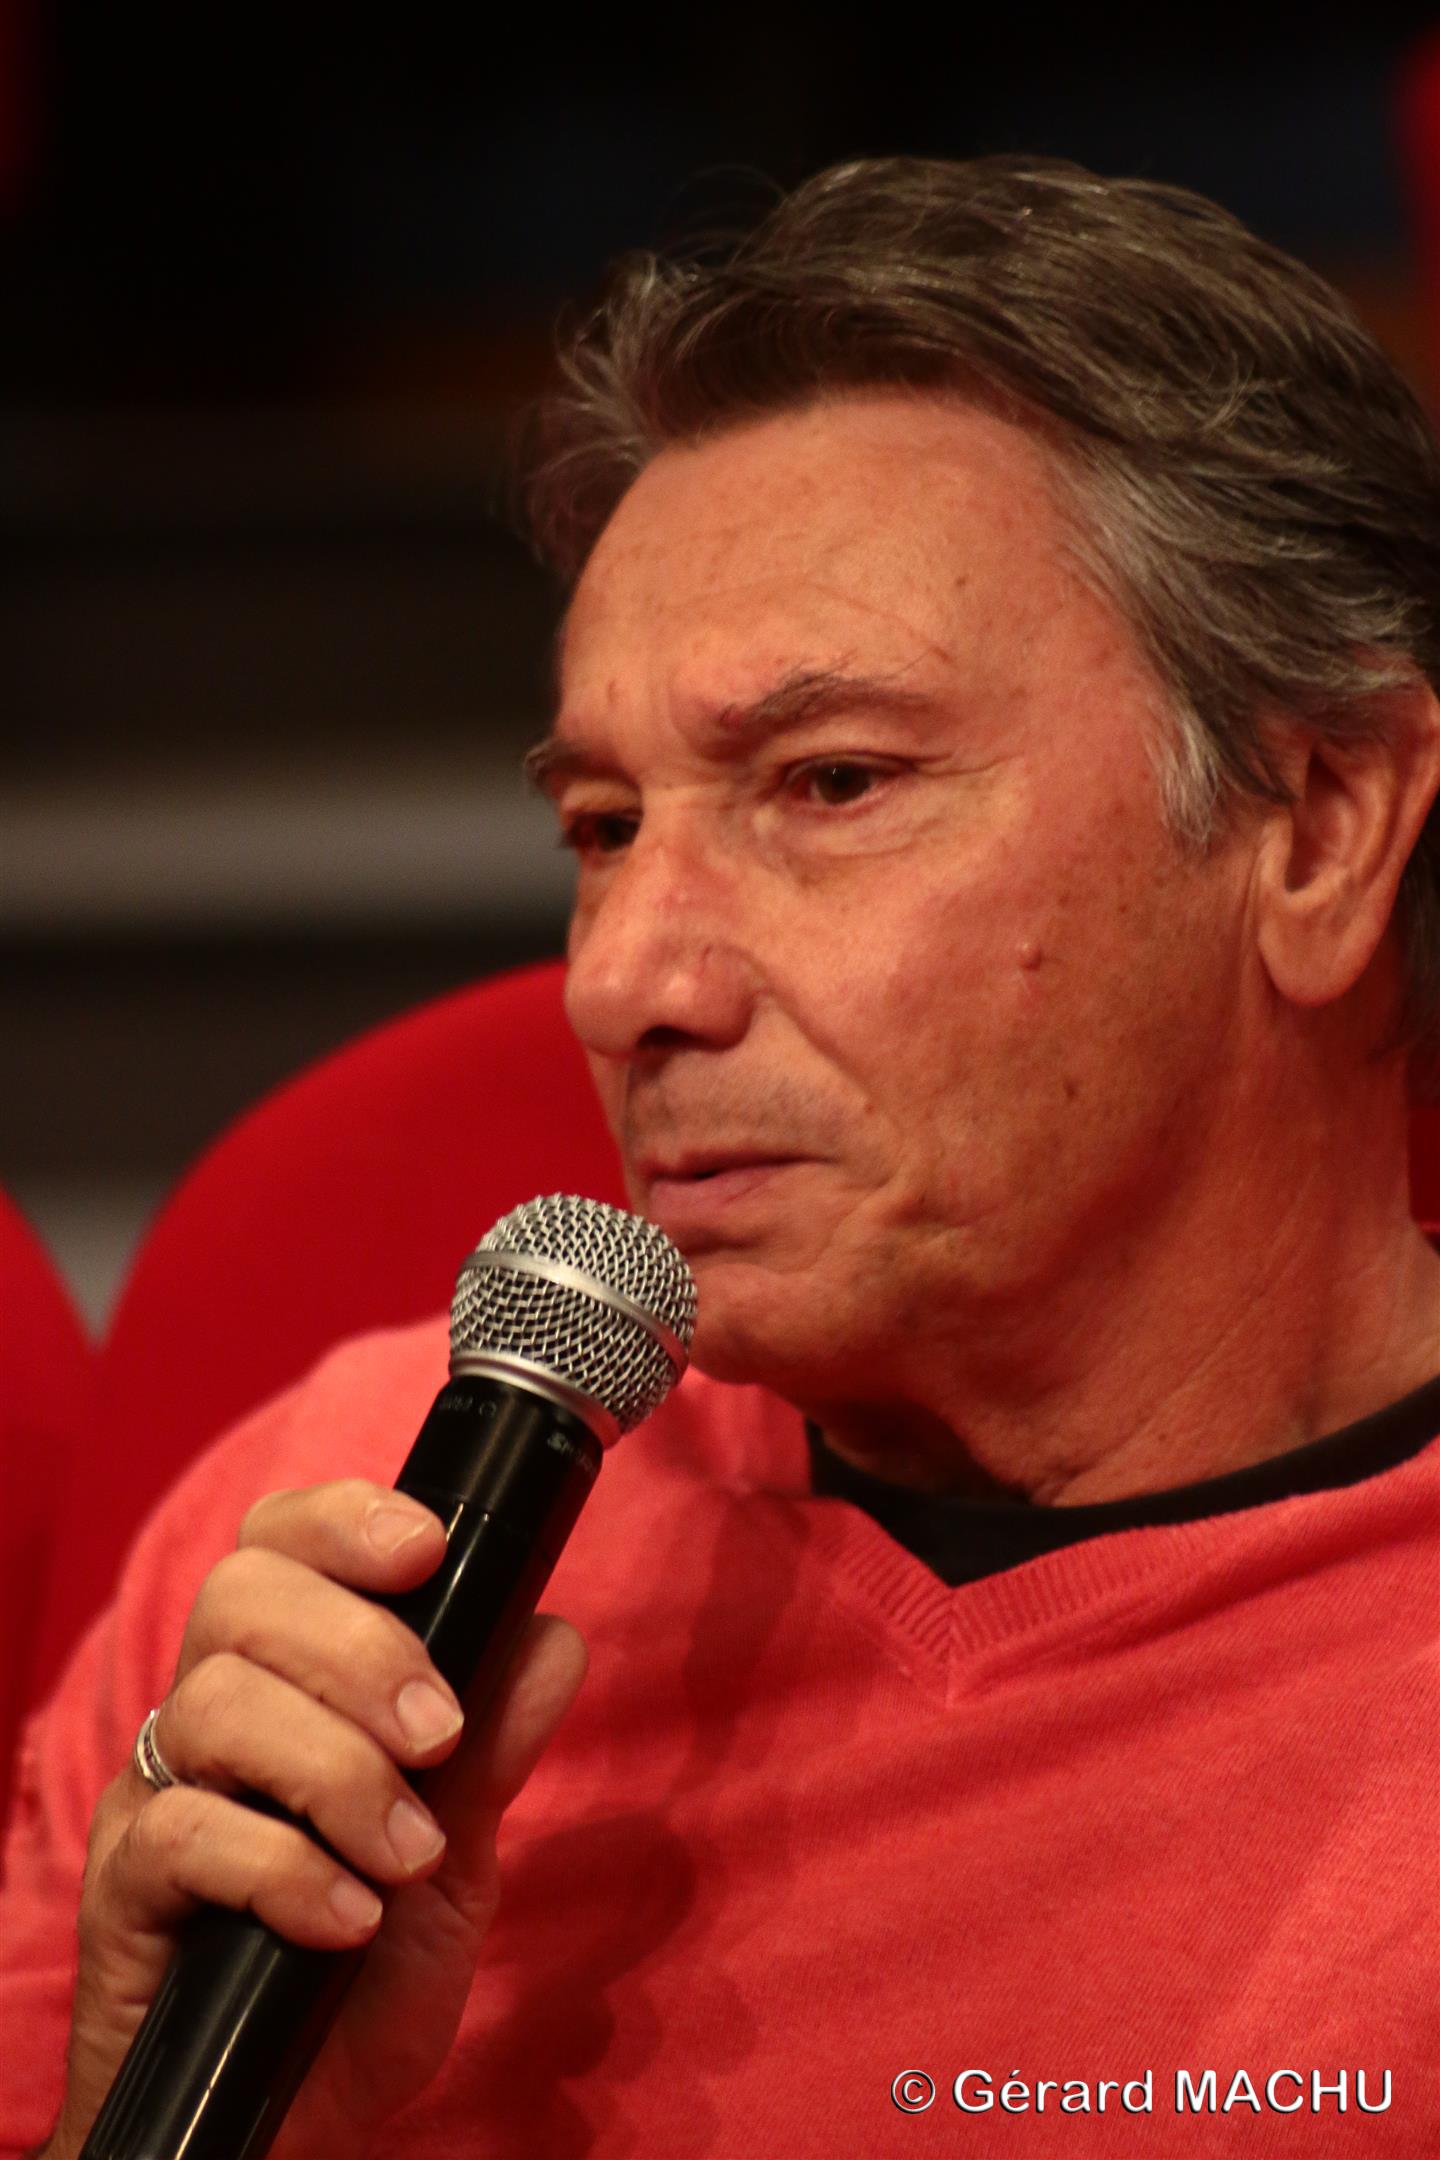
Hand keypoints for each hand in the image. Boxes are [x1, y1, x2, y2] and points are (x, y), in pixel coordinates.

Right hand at [44, 1480, 586, 2158]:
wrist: (294, 2126)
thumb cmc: (361, 1979)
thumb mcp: (456, 1858)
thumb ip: (495, 1748)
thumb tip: (555, 1636)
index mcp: (283, 1681)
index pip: (279, 1542)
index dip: (344, 1519)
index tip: (427, 1547)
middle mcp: (207, 1719)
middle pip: (243, 1597)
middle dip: (361, 1647)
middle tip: (439, 1733)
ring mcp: (157, 1799)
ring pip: (217, 1705)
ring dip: (339, 1770)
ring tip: (408, 1855)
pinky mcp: (125, 1893)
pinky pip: (184, 1834)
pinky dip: (286, 1868)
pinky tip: (350, 1919)